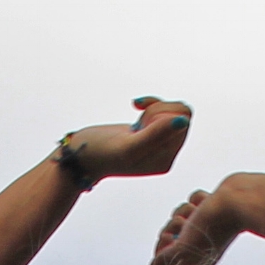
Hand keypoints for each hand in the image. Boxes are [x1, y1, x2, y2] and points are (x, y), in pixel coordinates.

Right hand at [57, 95, 192, 185]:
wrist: (81, 155)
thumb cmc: (99, 152)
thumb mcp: (127, 145)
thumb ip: (155, 134)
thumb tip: (183, 121)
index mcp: (165, 160)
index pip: (183, 121)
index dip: (160, 114)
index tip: (139, 125)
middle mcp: (166, 154)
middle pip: (182, 114)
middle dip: (158, 110)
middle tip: (138, 123)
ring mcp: (160, 144)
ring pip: (174, 110)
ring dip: (153, 108)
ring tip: (136, 122)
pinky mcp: (152, 133)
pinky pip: (164, 108)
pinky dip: (150, 103)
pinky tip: (136, 108)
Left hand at [148, 181, 247, 264]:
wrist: (239, 200)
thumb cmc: (212, 226)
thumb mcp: (182, 249)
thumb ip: (163, 260)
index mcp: (197, 262)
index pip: (166, 256)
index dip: (163, 244)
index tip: (170, 237)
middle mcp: (202, 246)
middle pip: (170, 234)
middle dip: (175, 225)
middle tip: (187, 223)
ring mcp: (207, 226)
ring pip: (180, 215)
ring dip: (186, 210)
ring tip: (199, 211)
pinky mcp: (212, 208)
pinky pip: (192, 201)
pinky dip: (198, 199)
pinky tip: (208, 201)